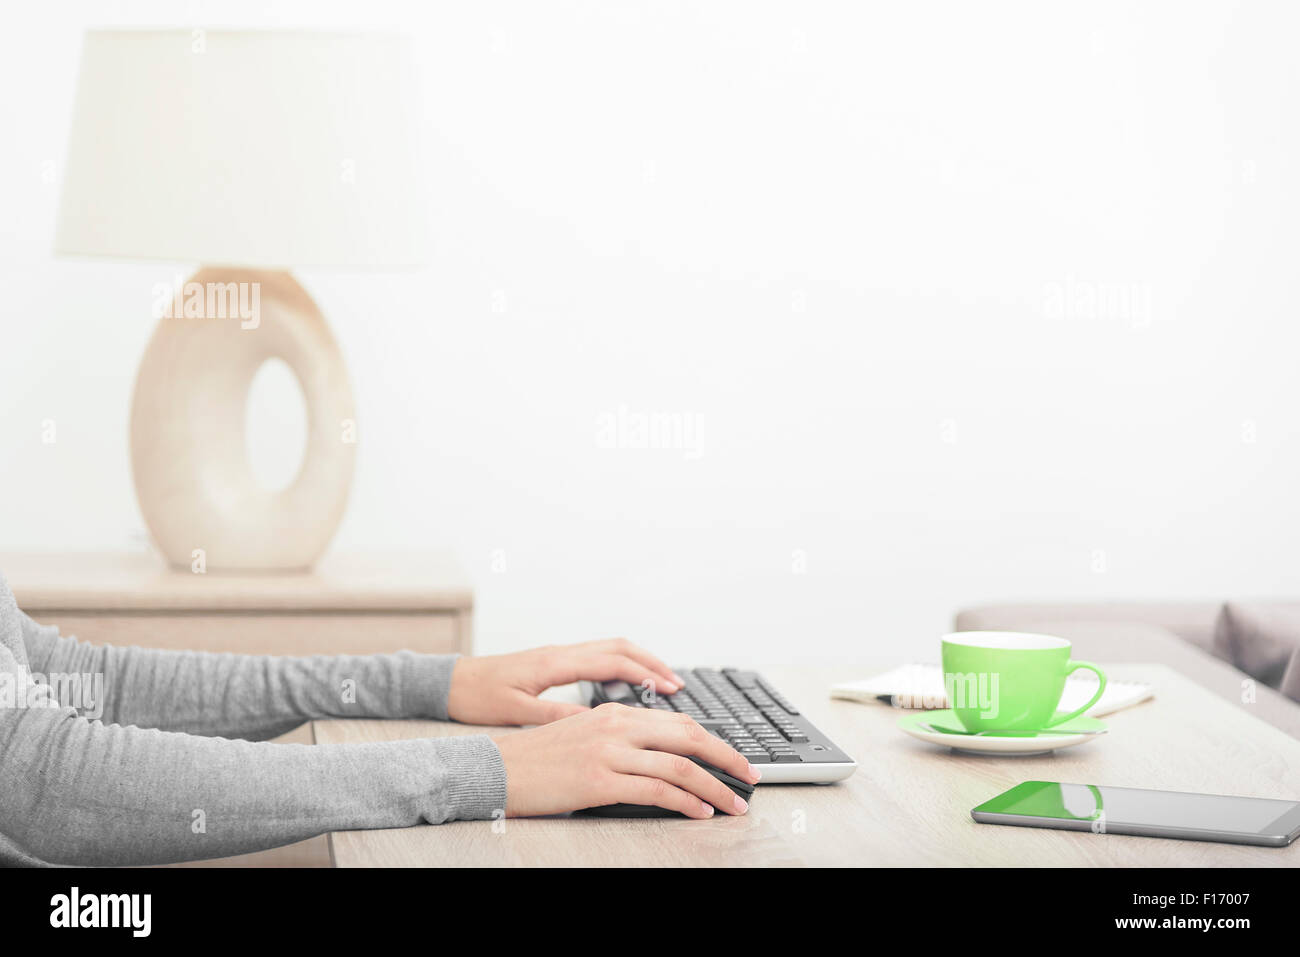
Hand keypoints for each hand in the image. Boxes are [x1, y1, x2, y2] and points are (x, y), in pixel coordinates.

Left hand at [447, 638, 683, 725]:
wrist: (450, 682)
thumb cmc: (477, 697)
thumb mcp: (515, 712)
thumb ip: (556, 716)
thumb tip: (596, 722)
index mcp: (554, 663)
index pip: (611, 662)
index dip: (644, 674)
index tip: (670, 689)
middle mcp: (561, 653)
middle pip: (619, 648)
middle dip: (652, 663)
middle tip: (678, 685)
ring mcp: (559, 654)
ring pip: (610, 648)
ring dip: (640, 661)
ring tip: (663, 683)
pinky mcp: (555, 662)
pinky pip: (598, 656)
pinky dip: (622, 665)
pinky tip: (629, 683)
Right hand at [493, 703, 761, 817]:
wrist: (495, 767)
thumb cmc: (537, 758)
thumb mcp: (583, 733)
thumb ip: (621, 738)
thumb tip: (662, 757)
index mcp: (615, 712)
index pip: (679, 722)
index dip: (714, 741)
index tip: (736, 758)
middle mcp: (616, 725)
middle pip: (689, 737)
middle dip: (727, 758)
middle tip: (752, 777)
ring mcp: (609, 752)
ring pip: (680, 766)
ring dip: (716, 788)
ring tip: (734, 805)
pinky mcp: (599, 780)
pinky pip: (656, 791)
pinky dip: (686, 803)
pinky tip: (701, 812)